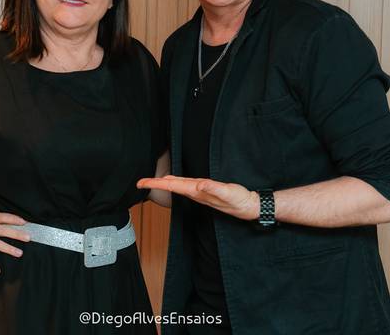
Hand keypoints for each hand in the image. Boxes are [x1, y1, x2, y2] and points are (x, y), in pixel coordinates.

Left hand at [137, 175, 259, 220]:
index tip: (142, 183)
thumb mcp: (228, 193)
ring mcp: (200, 193)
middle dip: (155, 184)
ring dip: (164, 184)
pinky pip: (186, 186)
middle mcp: (196, 193)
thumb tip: (199, 184)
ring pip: (177, 186)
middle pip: (171, 187)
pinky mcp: (206, 191)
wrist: (249, 207)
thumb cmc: (239, 201)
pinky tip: (175, 182)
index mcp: (197, 192)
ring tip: (153, 181)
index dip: (156, 184)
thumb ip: (214, 188)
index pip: (172, 186)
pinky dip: (176, 183)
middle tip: (140, 182)